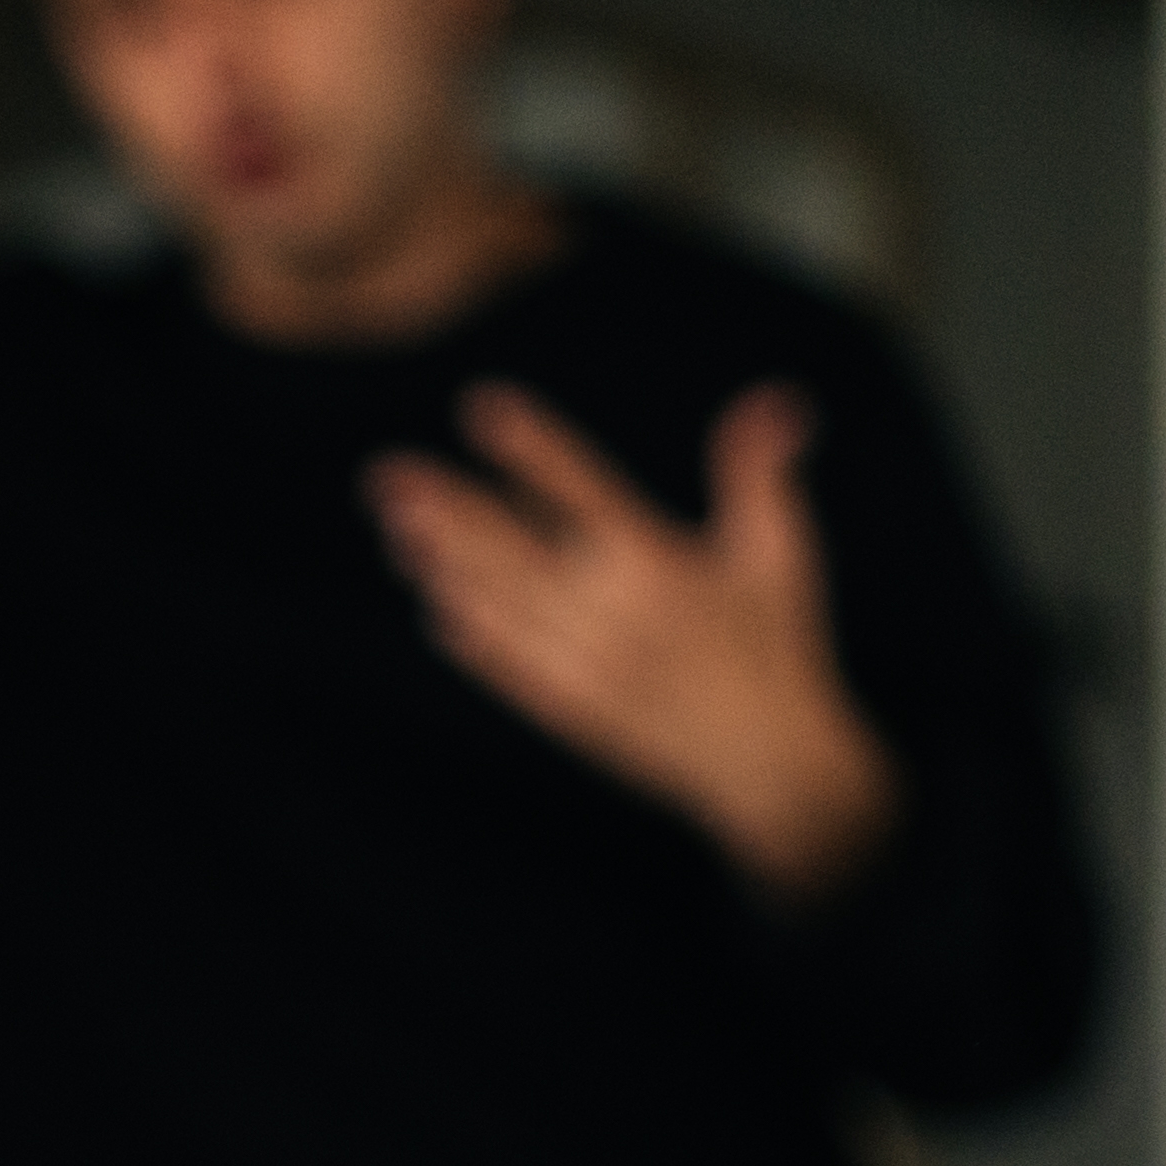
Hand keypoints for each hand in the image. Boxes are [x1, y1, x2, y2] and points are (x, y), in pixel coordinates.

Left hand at [367, 384, 900, 897]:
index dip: (530, 446)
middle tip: (386, 474)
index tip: (479, 407)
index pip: (580, 488)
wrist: (771, 766)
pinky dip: (470, 635)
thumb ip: (759, 474)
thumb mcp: (779, 554)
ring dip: (443, 563)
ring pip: (497, 604)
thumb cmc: (779, 649)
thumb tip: (779, 399)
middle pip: (510, 547)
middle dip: (446, 508)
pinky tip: (436, 602)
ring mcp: (581, 665)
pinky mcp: (570, 710)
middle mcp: (607, 613)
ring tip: (396, 525)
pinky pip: (506, 666)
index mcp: (656, 564)